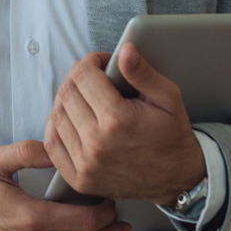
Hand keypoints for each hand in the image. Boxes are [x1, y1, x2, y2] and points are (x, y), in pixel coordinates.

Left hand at [43, 45, 205, 206]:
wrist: (177, 180)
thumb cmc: (172, 136)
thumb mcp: (168, 99)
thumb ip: (143, 73)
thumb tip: (125, 50)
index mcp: (118, 120)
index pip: (84, 76)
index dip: (90, 61)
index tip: (101, 62)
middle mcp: (97, 144)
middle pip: (67, 94)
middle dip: (78, 78)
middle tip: (93, 77)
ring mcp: (86, 164)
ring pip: (57, 116)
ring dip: (66, 100)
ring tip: (85, 97)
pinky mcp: (79, 179)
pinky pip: (52, 145)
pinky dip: (56, 127)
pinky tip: (71, 119)